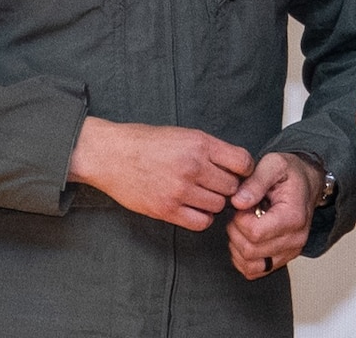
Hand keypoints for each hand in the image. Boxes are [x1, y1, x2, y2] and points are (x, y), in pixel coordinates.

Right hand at [67, 117, 252, 230]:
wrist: (111, 155)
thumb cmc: (146, 142)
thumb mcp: (183, 134)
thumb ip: (209, 149)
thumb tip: (236, 166)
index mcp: (200, 143)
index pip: (243, 162)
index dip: (244, 170)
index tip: (237, 173)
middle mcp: (193, 166)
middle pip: (232, 186)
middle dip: (228, 187)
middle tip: (215, 185)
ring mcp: (180, 190)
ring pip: (219, 205)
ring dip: (214, 202)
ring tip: (201, 194)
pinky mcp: (167, 209)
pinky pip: (201, 222)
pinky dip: (203, 217)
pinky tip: (194, 208)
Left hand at [226, 152, 323, 279]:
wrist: (307, 183)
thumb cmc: (290, 173)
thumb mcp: (274, 164)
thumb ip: (255, 181)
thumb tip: (238, 202)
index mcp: (293, 216)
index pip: (255, 233)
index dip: (239, 219)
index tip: (242, 204)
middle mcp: (295, 239)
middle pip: (250, 251)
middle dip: (236, 231)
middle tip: (241, 213)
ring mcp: (290, 252)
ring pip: (250, 265)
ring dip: (237, 246)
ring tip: (244, 224)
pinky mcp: (283, 259)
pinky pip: (254, 271)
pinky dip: (242, 258)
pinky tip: (245, 238)